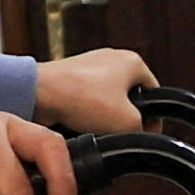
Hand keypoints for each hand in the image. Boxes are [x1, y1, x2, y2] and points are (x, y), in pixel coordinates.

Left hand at [31, 46, 158, 134]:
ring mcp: (90, 66)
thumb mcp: (128, 122)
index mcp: (134, 61)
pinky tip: (79, 123)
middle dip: (125, 119)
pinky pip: (86, 101)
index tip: (143, 136)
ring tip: (94, 128)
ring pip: (108, 102)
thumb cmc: (81, 98)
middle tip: (117, 134)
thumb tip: (139, 135)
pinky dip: (85, 114)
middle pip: (131, 99)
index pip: (155, 95)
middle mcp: (113, 58)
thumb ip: (144, 130)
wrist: (38, 94)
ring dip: (103, 119)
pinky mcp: (71, 77)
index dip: (153, 120)